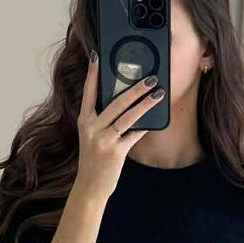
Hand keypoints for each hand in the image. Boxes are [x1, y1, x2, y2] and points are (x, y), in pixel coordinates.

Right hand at [74, 50, 165, 202]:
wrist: (90, 186)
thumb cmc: (94, 159)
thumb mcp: (92, 136)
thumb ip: (103, 120)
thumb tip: (125, 102)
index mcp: (84, 120)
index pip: (88, 92)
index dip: (92, 73)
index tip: (97, 56)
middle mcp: (92, 128)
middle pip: (115, 102)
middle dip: (134, 88)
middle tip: (150, 78)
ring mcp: (103, 140)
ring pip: (127, 116)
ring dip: (145, 104)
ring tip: (158, 93)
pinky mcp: (115, 152)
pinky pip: (133, 135)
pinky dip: (144, 127)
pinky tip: (155, 119)